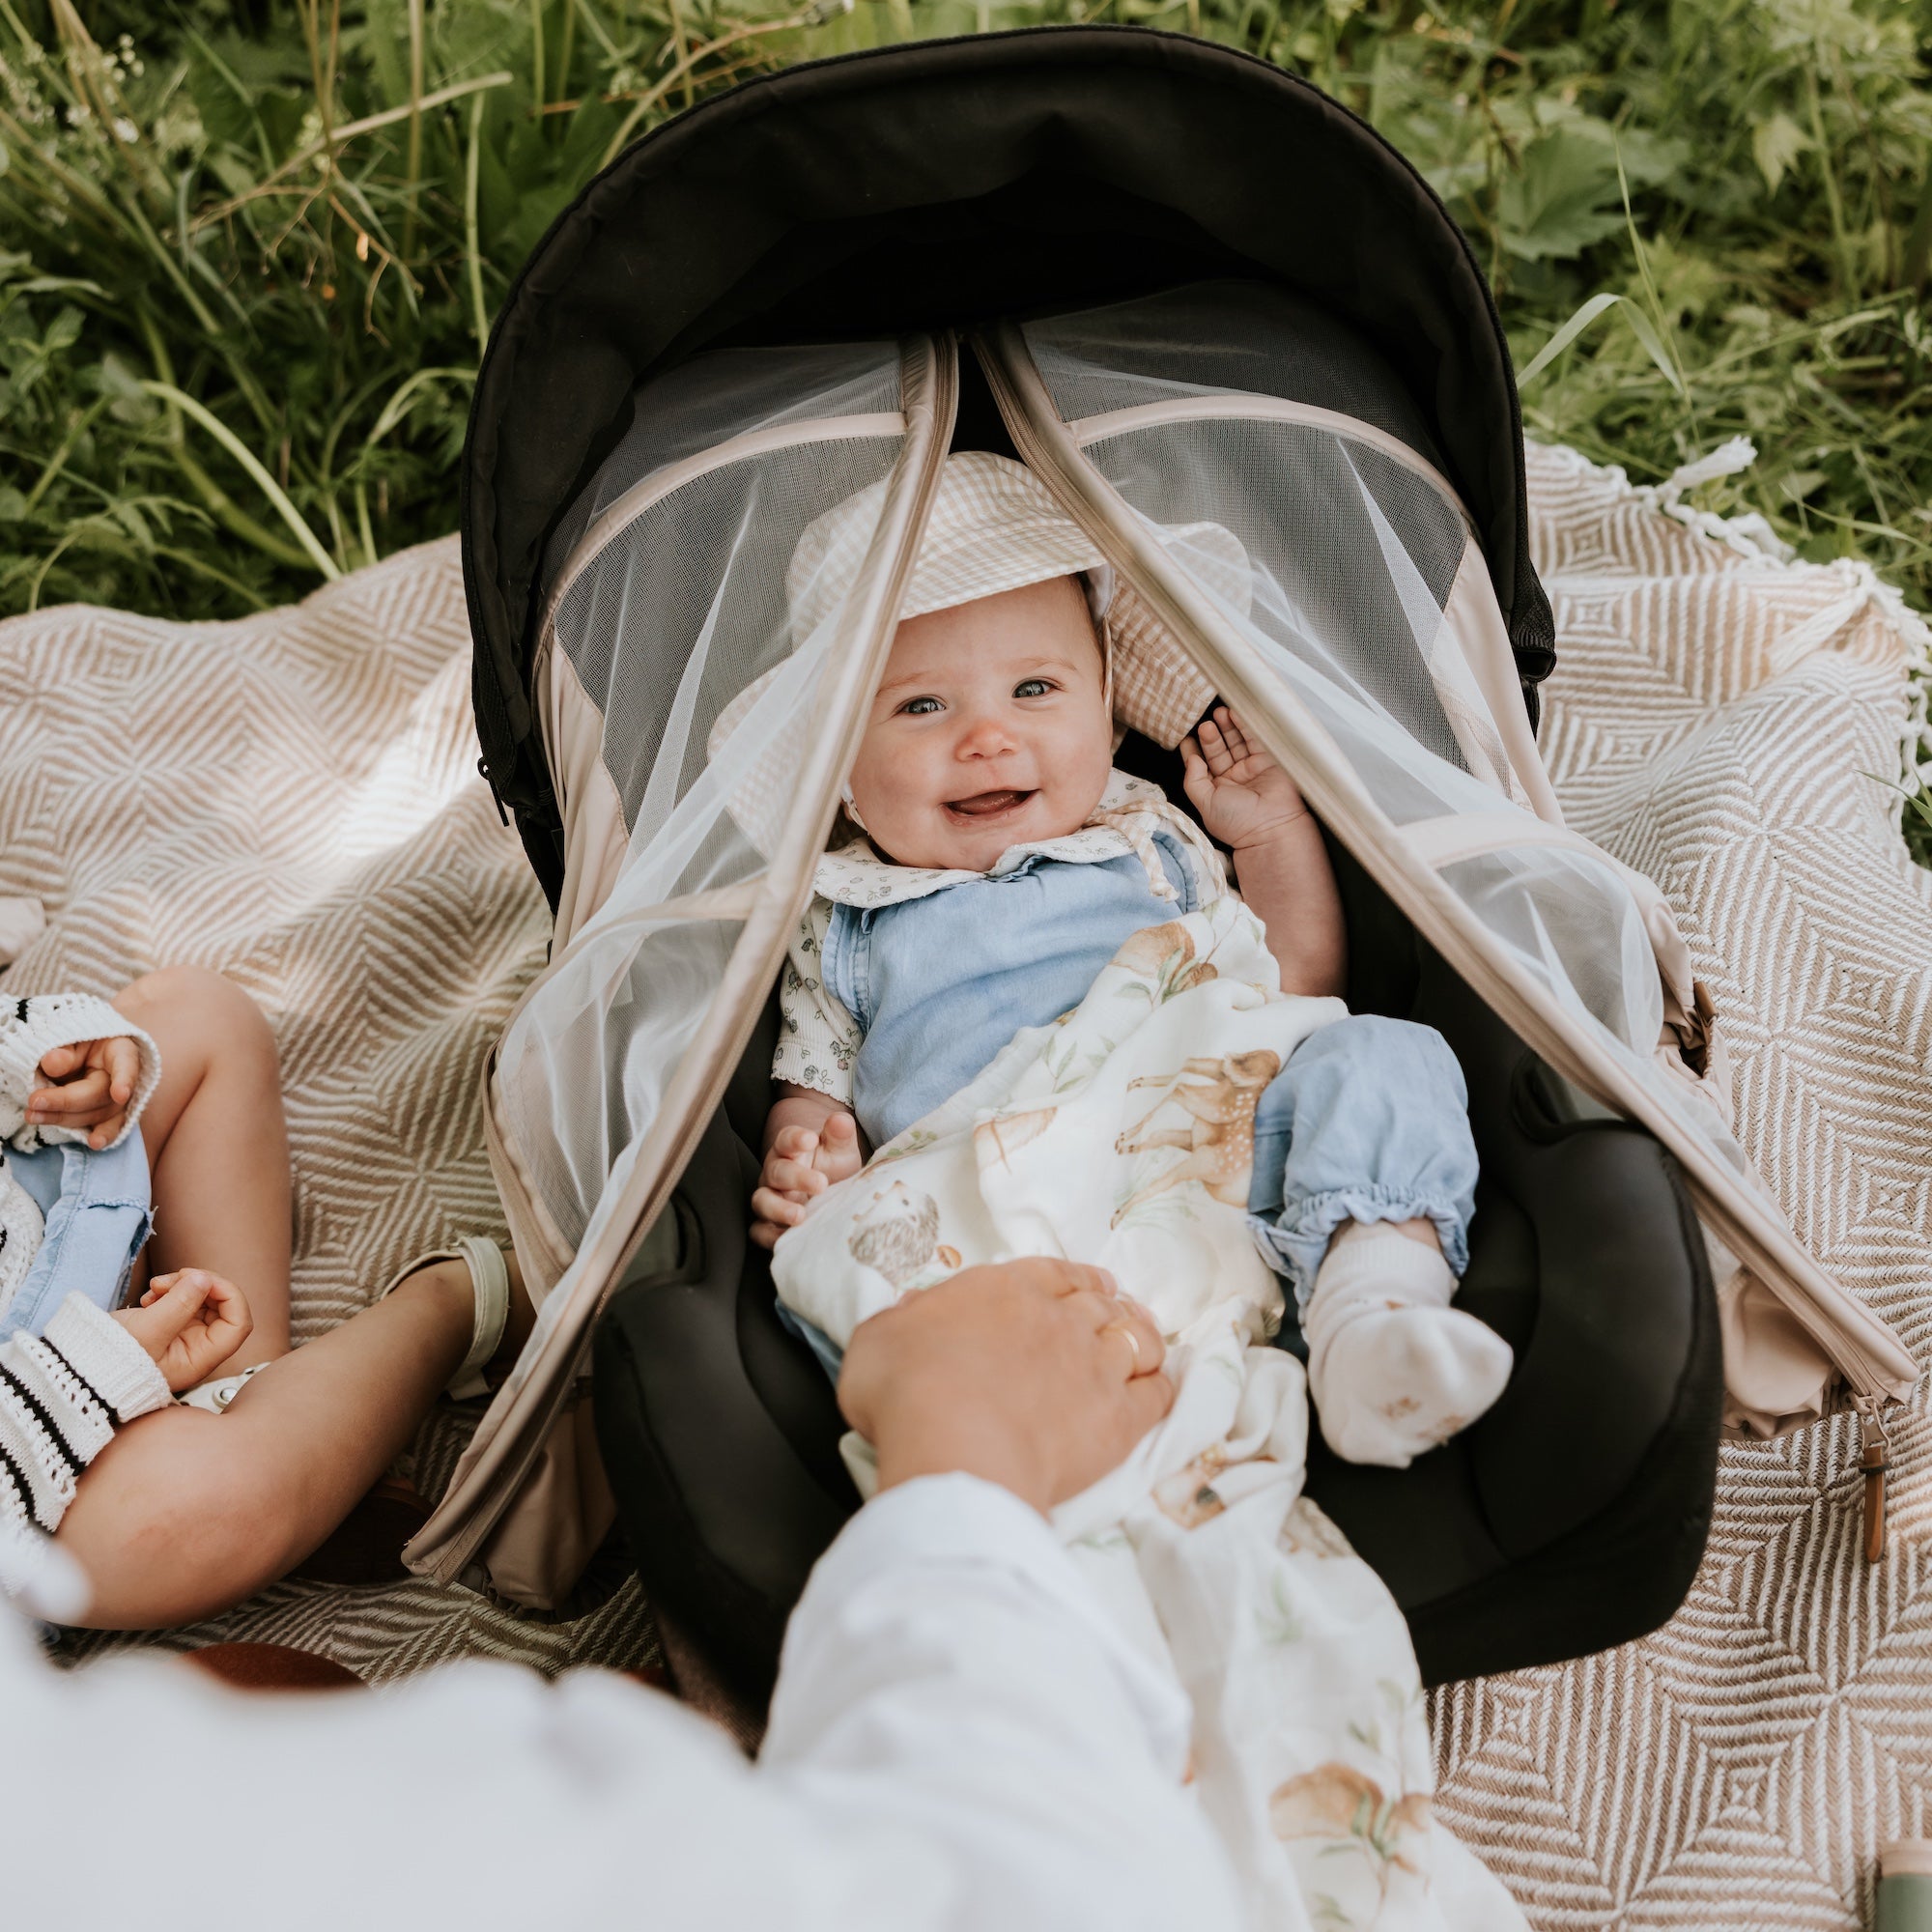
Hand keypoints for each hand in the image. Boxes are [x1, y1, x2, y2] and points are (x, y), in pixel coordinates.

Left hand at [27, 1035, 142, 1149]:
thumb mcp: (67, 1039)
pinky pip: (108, 1127)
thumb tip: (53, 1063)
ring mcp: (119, 1100)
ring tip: (33, 1116)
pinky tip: (93, 1143)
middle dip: (68, 1101)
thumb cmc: (74, 1043)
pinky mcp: (109, 1116)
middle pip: (103, 1094)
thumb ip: (62, 1051)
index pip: (125, 1064)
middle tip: (35, 1100)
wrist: (78, 1055)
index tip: (120, 1095)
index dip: (124, 1079)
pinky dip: (101, 1135)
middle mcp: (124, 1077)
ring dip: (65, 1118)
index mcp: (119, 1050)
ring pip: (99, 1115)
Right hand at [113, 1269, 252, 1393]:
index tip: (203, 1279)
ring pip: (201, 1300)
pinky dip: (169, 1292)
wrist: (77, 1367)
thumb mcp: (147, 1331)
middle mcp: (196, 1350)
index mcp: (199, 1360)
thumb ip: (179, 1304)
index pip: (238, 1324)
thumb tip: (205, 1280)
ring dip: (181, 1286)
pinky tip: (148, 1297)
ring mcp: (182, 1337)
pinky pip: (182, 1301)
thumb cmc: (109, 1359)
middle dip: (200, 1286)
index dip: (229, 1296)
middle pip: (221, 1307)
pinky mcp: (167, 1326)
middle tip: (173, 1278)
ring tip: (154, 1288)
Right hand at [751, 1113, 862, 1249]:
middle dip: (796, 1177)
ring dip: (778, 1209)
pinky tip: (788, 1239)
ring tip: (800, 1216)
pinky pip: (759, 1230)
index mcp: (789, 1150)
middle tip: (821, 1184)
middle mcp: (775, 1172)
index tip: (811, 1140)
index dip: (795, 1138)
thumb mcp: (841, 1150)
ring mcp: (770, 1198)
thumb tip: (841, 1120)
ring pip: (762, 1201)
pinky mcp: (769, 1223)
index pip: (786, 1139)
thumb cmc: (832, 1167)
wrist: (830, 1190)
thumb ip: (840, 1134)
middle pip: (776, 1172)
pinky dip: (769, 1236)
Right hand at [839, 1259, 1172, 1515]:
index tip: (1091, 1284)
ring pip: (1137, 1340)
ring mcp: (1095, 1366)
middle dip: (1110, 1306)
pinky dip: (1160, 1388)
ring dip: (1142, 1340)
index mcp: (1004, 1289)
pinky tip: (1158, 1390)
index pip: (1054, 1272)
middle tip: (1118, 1314)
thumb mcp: (881, 1337)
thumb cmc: (906, 1391)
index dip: (1075, 1278)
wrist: (956, 1448)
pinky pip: (1157, 1394)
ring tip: (1145, 1347)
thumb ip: (907, 1320)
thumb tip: (917, 1317)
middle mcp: (1059, 1318)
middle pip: (1099, 1303)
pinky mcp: (1119, 1419)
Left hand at [1181, 706, 1307, 852]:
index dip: (1194, 751)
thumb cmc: (1237, 822)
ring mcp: (1251, 769)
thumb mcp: (1205, 803)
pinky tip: (1235, 714)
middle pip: (1219, 750)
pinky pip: (1255, 739)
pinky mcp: (1269, 761)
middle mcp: (1233, 778)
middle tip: (1205, 725)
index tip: (1186, 738)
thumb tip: (1191, 759)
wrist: (1272, 828)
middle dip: (1211, 736)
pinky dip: (1245, 726)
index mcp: (1216, 790)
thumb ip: (1193, 780)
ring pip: (1236, 742)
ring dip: (1227, 727)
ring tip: (1218, 714)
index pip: (1202, 765)